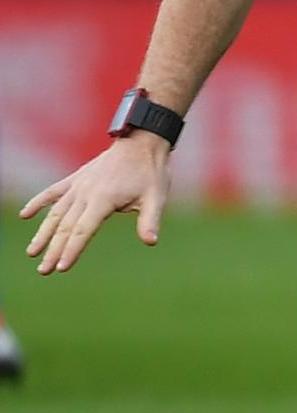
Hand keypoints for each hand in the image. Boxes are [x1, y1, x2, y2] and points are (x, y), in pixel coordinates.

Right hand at [19, 136, 171, 274]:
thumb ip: (149, 220)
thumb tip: (151, 241)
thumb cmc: (150, 172)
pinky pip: (53, 192)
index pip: (83, 230)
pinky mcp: (76, 179)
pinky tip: (25, 215)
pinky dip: (38, 202)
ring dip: (43, 233)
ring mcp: (78, 185)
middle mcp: (86, 193)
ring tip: (32, 252)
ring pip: (56, 213)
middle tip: (43, 271)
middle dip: (54, 250)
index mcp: (104, 199)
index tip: (60, 268)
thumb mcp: (156, 197)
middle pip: (66, 227)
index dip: (72, 250)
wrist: (142, 142)